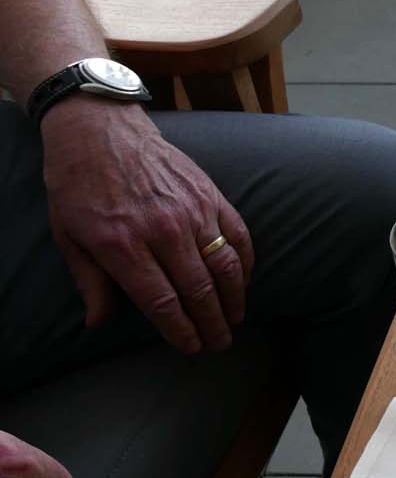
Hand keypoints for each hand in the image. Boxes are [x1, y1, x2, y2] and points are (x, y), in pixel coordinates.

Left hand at [40, 98, 252, 353]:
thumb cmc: (78, 184)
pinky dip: (246, 263)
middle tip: (219, 343)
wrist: (100, 129)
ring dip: (235, 299)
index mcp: (122, 244)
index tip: (191, 347)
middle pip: (199, 290)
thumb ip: (89, 282)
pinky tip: (244, 282)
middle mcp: (163, 230)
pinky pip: (238, 235)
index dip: (180, 330)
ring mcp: (192, 211)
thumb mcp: (68, 236)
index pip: (162, 301)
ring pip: (226, 266)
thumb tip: (98, 324)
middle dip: (213, 323)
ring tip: (235, 319)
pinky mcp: (211, 195)